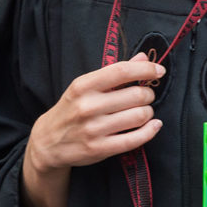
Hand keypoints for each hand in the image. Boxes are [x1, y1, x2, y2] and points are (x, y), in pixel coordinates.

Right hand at [21, 53, 164, 206]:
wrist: (47, 142)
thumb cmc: (72, 108)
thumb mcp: (86, 86)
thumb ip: (115, 72)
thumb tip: (143, 57)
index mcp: (83, 86)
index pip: (122, 71)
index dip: (145, 69)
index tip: (159, 70)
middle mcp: (88, 106)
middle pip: (136, 95)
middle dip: (148, 94)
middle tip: (145, 96)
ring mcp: (93, 129)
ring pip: (139, 116)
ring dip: (148, 112)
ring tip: (143, 112)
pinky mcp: (99, 149)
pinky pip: (135, 139)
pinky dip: (150, 130)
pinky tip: (153, 125)